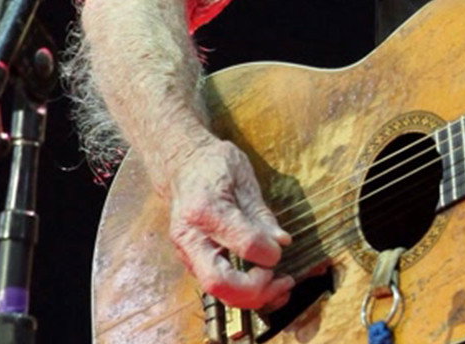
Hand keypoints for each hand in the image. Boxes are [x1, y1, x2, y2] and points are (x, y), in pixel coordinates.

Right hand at [164, 139, 297, 309]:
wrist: (182, 165)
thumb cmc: (215, 166)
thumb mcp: (242, 178)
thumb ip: (260, 214)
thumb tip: (280, 242)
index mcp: (205, 209)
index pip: (242, 243)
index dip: (268, 251)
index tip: (281, 247)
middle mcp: (190, 237)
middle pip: (218, 282)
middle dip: (254, 289)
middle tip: (281, 278)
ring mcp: (187, 253)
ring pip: (217, 292)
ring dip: (252, 298)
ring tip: (282, 287)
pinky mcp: (193, 262)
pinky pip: (219, 287)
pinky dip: (244, 294)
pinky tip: (268, 287)